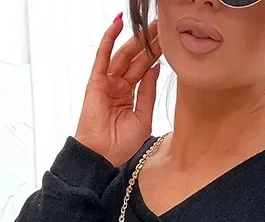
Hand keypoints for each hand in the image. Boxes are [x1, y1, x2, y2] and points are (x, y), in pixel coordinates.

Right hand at [75, 15, 162, 168]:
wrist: (102, 155)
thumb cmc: (120, 144)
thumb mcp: (143, 118)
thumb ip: (148, 93)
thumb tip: (156, 68)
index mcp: (129, 95)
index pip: (144, 69)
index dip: (156, 55)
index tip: (168, 41)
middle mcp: (118, 86)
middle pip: (136, 59)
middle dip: (149, 43)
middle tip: (162, 26)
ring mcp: (107, 82)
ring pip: (123, 55)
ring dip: (135, 38)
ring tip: (149, 24)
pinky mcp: (96, 81)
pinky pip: (103, 56)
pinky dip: (109, 39)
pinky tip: (118, 24)